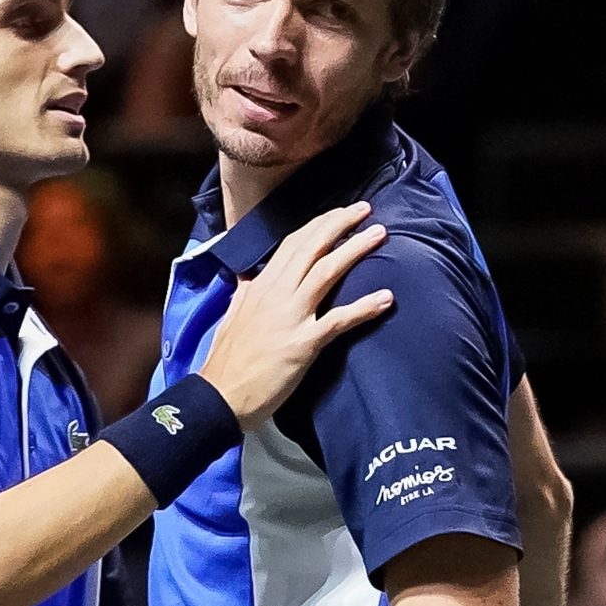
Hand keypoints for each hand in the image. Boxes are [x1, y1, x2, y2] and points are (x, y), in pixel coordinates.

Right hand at [199, 202, 392, 429]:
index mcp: (260, 286)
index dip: (318, 225)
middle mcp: (276, 294)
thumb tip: (249, 276)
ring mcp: (291, 317)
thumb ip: (245, 293)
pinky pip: (339, 320)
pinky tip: (386, 297)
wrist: (219, 396)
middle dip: (340, 224)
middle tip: (365, 210)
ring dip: (356, 250)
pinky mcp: (303, 343)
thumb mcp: (233, 316)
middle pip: (312, 248)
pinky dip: (365, 307)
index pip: (292, 243)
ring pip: (327, 272)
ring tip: (380, 235)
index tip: (338, 213)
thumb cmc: (226, 361)